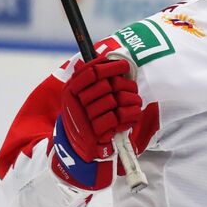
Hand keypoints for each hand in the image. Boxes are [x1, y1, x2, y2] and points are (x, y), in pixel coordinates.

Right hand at [51, 55, 143, 190]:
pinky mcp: (93, 132)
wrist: (79, 146)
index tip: (125, 65)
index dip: (110, 67)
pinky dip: (128, 117)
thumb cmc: (87, 117)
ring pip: (113, 101)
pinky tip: (131, 117)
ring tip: (135, 104)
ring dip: (129, 101)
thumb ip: (94, 81)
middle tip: (133, 89)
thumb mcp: (84, 96)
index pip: (91, 71)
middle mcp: (74, 102)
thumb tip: (109, 60)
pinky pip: (116, 118)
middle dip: (124, 86)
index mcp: (71, 89)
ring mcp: (83, 117)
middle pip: (106, 85)